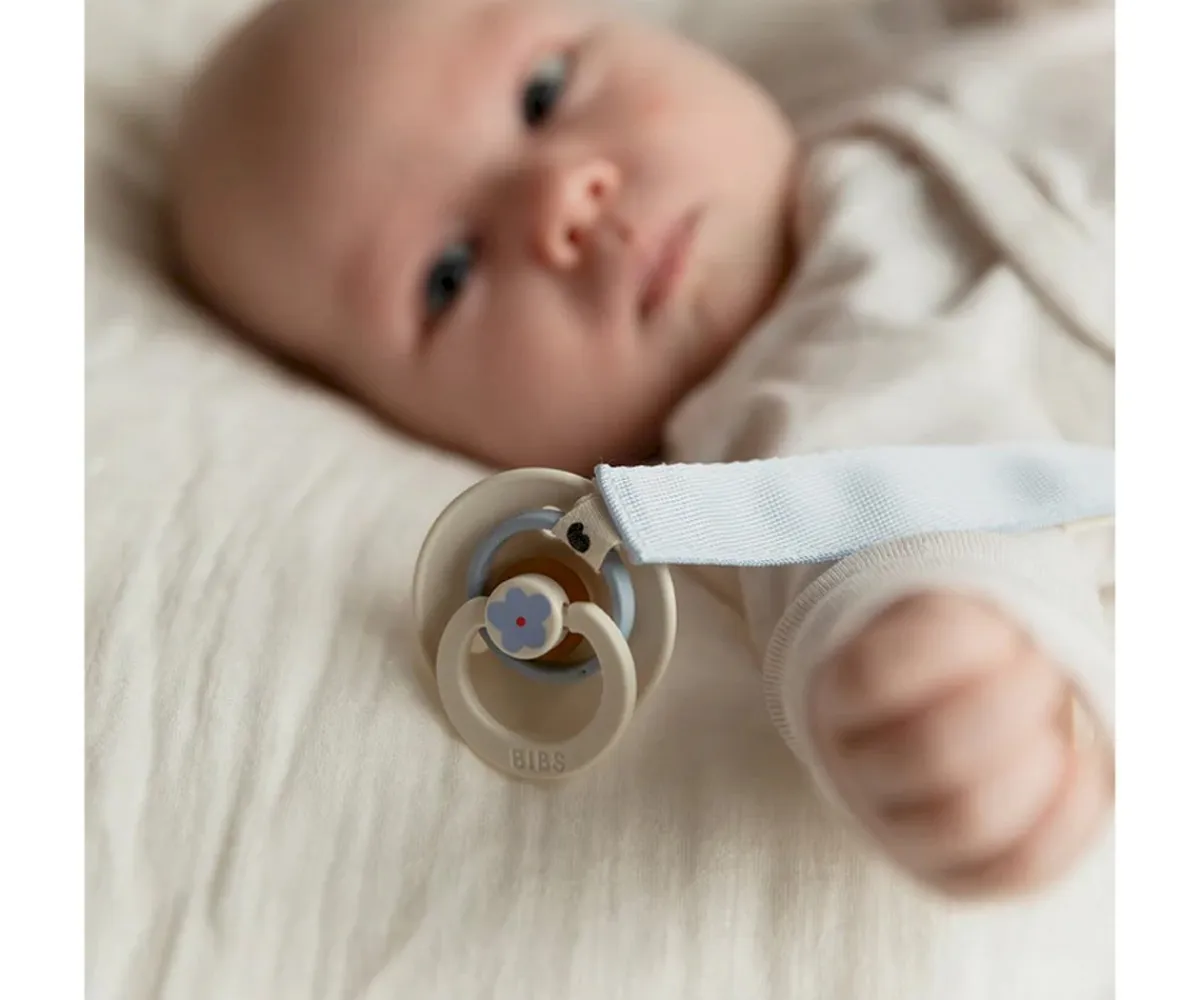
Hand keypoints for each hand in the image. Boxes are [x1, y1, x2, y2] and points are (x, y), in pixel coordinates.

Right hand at [807, 591, 1112, 896]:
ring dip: (1034, 765)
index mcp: (836, 698)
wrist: (942, 718)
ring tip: (1054, 727)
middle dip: (1007, 705)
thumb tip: (1029, 660)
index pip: (875, 677)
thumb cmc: (948, 661)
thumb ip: (970, 630)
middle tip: (1042, 671)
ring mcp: (898, 835)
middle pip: (928, 753)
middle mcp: (854, 773)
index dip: (951, 650)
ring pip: (964, 821)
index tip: (999, 633)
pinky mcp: (955, 877)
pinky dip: (1068, 817)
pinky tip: (1084, 766)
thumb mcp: (941, 620)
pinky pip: (1015, 868)